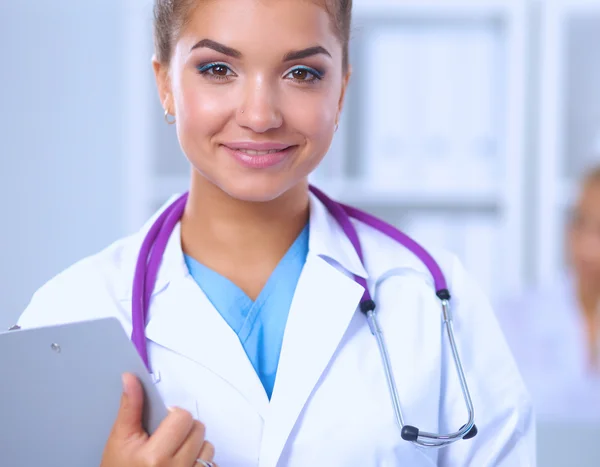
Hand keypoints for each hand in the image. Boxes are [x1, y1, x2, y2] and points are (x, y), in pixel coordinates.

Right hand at [100, 373, 216, 466]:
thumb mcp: (120, 440)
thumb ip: (130, 407)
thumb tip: (130, 377)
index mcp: (155, 457)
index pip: (183, 417)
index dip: (173, 416)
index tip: (162, 426)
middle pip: (198, 430)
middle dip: (184, 430)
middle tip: (167, 440)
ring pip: (208, 448)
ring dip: (195, 447)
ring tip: (175, 455)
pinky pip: (213, 466)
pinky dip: (201, 463)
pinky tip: (184, 465)